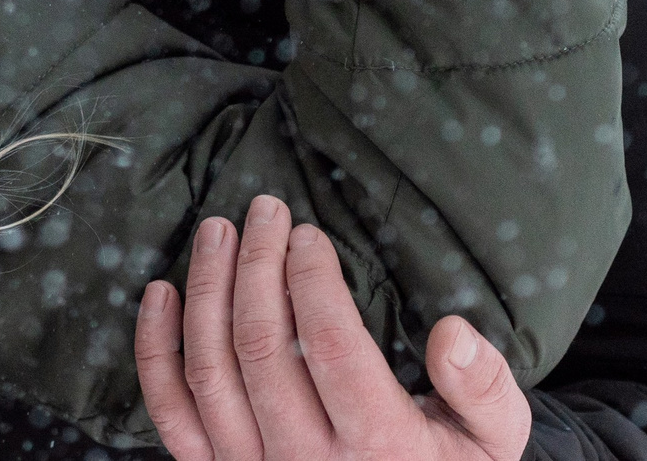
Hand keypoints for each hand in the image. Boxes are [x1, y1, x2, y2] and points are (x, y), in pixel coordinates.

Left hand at [133, 195, 531, 460]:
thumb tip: (452, 332)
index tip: (307, 234)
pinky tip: (161, 291)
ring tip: (217, 231)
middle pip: (262, 346)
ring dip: (206, 290)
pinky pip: (170, 411)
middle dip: (257, 265)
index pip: (331, 345)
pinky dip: (155, 348)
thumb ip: (484, 389)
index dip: (311, 280)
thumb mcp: (491, 442)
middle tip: (263, 210)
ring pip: (210, 371)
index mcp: (380, 447)